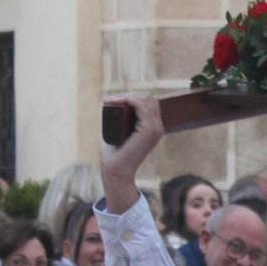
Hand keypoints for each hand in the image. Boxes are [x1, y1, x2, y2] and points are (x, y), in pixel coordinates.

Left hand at [99, 89, 163, 211]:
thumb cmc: (114, 154)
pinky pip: (142, 106)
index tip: (112, 101)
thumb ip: (122, 122)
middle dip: (128, 95)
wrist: (116, 171)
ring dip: (126, 96)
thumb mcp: (120, 132)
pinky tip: (118, 102)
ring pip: (145, 99)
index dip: (131, 97)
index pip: (148, 102)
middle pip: (147, 98)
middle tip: (109, 101)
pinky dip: (129, 100)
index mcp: (153, 127)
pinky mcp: (149, 130)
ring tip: (110, 101)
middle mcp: (157, 126)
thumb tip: (114, 107)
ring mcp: (155, 128)